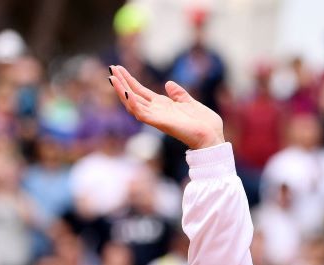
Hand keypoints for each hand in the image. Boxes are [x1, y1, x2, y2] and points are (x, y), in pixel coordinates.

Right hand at [109, 65, 223, 149]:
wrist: (212, 136)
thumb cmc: (205, 124)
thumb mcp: (190, 103)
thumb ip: (179, 94)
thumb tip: (169, 84)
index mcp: (163, 106)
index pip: (141, 92)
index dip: (129, 81)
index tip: (118, 69)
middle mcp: (157, 112)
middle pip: (134, 95)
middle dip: (122, 82)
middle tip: (111, 68)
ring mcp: (157, 117)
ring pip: (133, 104)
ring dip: (122, 91)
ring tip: (112, 78)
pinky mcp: (160, 123)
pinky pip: (141, 114)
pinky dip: (132, 104)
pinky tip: (126, 93)